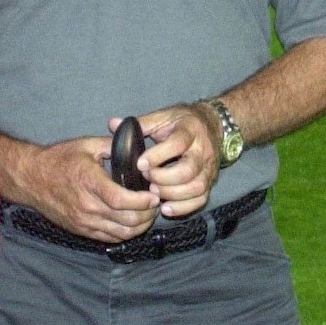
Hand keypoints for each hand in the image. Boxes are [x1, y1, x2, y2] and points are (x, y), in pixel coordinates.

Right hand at [0, 133, 158, 243]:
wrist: (32, 178)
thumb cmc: (58, 159)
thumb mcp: (86, 145)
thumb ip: (112, 146)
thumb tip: (135, 147)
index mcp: (89, 181)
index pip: (121, 199)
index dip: (142, 201)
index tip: (154, 194)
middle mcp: (87, 206)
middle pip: (126, 220)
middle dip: (147, 214)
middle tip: (156, 202)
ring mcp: (84, 221)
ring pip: (121, 233)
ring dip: (140, 226)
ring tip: (148, 212)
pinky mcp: (81, 230)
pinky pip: (110, 238)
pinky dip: (126, 233)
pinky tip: (132, 222)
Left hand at [110, 104, 220, 219]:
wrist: (212, 125)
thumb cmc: (181, 122)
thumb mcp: (162, 117)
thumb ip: (140, 123)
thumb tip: (113, 124)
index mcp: (189, 130)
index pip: (177, 144)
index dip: (158, 156)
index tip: (140, 164)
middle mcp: (202, 150)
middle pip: (188, 170)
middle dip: (165, 178)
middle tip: (147, 179)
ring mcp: (208, 168)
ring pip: (197, 187)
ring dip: (173, 195)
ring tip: (154, 194)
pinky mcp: (210, 182)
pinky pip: (201, 200)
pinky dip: (183, 207)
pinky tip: (165, 207)